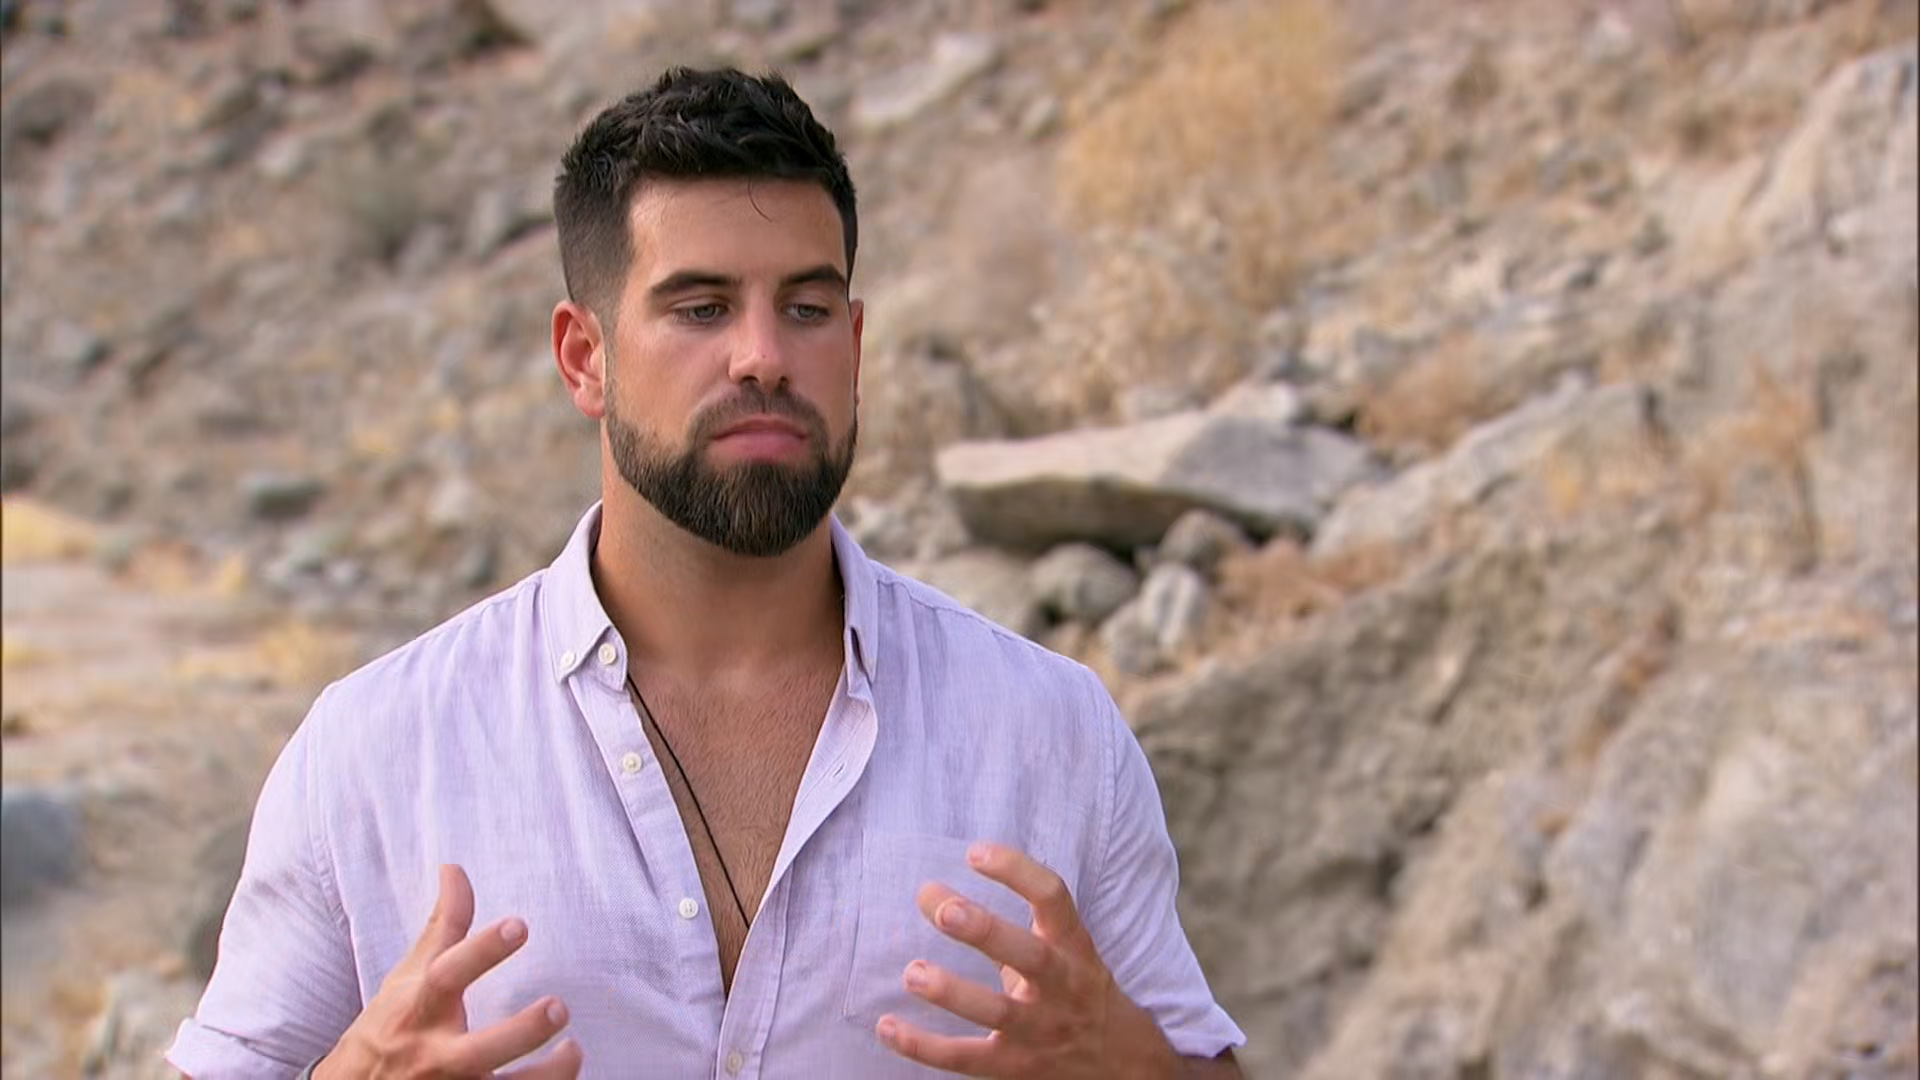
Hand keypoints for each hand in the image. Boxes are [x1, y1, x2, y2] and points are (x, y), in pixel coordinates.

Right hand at [316, 865, 581, 1078]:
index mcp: (419, 1011)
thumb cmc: (389, 1028)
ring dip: (547, 1075)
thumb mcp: (408, 978)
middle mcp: (434, 1056)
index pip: (446, 976)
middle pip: (479, 1051)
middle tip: (558, 1007)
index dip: (481, 951)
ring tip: (573, 1052)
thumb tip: (454, 868)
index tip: (518, 925)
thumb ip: (442, 927)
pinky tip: (565, 1077)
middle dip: (522, 1031)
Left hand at [876, 842, 1176, 1078]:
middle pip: (1029, 956)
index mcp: (1073, 947)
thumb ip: (1005, 926)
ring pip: (998, 1013)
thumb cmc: (1074, 991)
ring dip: (953, 992)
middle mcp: (1061, 987)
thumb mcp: (1062, 951)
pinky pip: (965, 1059)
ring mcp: (1040, 1031)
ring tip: (913, 973)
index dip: (1017, 871)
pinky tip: (887, 1027)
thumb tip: (931, 894)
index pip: (1053, 898)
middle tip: (943, 909)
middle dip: (986, 931)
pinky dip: (923, 1046)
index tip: (975, 853)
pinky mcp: (1015, 1068)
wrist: (1121, 1064)